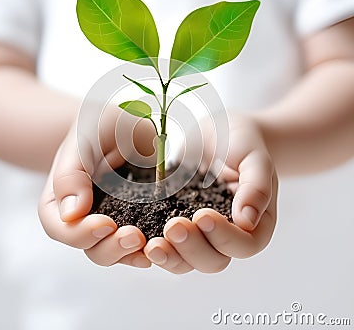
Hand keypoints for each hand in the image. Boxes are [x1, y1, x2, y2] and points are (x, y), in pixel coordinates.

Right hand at [38, 105, 155, 267]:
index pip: (61, 228)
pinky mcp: (138, 218)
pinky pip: (143, 240)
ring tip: (153, 245)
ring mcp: (112, 220)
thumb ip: (70, 174)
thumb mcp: (82, 141)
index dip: (80, 234)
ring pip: (118, 251)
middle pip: (90, 247)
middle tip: (135, 237)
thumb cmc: (97, 126)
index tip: (106, 224)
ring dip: (134, 254)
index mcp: (61, 200)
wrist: (124, 122)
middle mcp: (84, 216)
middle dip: (112, 248)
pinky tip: (165, 243)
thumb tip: (71, 215)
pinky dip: (153, 245)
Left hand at [144, 114, 277, 273]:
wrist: (220, 132)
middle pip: (212, 261)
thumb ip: (256, 187)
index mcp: (253, 224)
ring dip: (170, 256)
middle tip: (173, 227)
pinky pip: (166, 244)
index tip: (203, 215)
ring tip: (152, 244)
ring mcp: (200, 232)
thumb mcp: (255, 159)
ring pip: (186, 260)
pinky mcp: (176, 222)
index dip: (224, 238)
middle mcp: (226, 235)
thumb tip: (247, 221)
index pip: (243, 245)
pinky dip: (153, 246)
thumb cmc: (244, 144)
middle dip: (192, 249)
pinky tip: (137, 237)